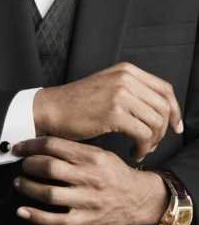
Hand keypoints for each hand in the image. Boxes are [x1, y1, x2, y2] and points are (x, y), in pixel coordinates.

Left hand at [12, 137, 168, 224]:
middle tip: (23, 166)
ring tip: (20, 183)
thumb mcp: (100, 155)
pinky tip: (23, 211)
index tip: (19, 148)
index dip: (31, 146)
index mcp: (92, 157)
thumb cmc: (116, 175)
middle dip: (29, 165)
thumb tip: (41, 146)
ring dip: (28, 188)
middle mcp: (89, 177)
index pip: (54, 146)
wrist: (141, 199)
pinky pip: (56, 220)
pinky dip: (35, 216)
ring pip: (49, 193)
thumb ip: (74, 151)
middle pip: (49, 168)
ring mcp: (87, 200)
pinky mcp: (86, 220)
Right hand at [34, 62, 182, 160]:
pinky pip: (143, 134)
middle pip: (163, 108)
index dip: (175, 110)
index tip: (175, 127)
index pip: (165, 90)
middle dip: (163, 130)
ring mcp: (120, 95)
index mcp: (126, 71)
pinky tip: (134, 153)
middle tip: (152, 144)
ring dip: (153, 141)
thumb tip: (158, 112)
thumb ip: (130, 92)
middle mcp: (126, 79)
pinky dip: (143, 148)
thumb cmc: (74, 105)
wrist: (49, 109)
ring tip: (141, 149)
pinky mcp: (114, 113)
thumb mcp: (106, 88)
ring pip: (156, 122)